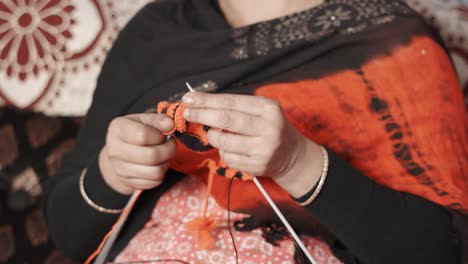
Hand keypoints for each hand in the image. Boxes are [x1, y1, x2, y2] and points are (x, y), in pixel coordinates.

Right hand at [99, 113, 175, 194]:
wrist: (118, 150)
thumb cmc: (134, 132)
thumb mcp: (144, 120)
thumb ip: (158, 120)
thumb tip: (169, 125)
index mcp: (118, 129)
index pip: (143, 135)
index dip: (159, 136)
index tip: (163, 135)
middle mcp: (115, 150)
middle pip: (152, 156)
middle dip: (168, 150)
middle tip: (170, 145)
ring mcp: (119, 168)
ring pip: (155, 172)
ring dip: (165, 163)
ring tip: (164, 156)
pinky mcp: (127, 182)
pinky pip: (153, 183)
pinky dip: (160, 175)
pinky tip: (157, 165)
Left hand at [182, 93, 323, 196]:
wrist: (292, 155)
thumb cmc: (269, 127)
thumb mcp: (260, 111)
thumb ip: (235, 107)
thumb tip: (199, 103)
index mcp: (268, 108)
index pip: (231, 102)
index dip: (207, 100)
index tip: (189, 98)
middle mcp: (268, 128)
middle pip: (226, 119)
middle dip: (202, 115)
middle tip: (187, 112)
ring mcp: (263, 149)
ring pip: (223, 141)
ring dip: (212, 136)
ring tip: (214, 133)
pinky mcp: (257, 166)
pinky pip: (228, 157)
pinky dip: (223, 151)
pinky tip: (231, 148)